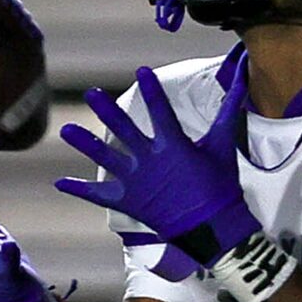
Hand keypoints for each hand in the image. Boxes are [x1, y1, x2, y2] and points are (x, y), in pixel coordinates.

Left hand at [55, 64, 257, 264]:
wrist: (212, 229)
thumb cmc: (220, 187)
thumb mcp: (223, 147)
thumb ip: (227, 113)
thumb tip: (241, 82)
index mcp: (173, 145)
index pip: (160, 110)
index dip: (151, 90)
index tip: (141, 73)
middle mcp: (149, 160)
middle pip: (123, 129)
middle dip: (106, 110)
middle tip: (90, 94)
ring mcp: (136, 181)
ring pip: (105, 158)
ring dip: (85, 143)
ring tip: (66, 129)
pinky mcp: (128, 202)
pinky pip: (99, 195)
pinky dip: (79, 190)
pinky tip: (60, 182)